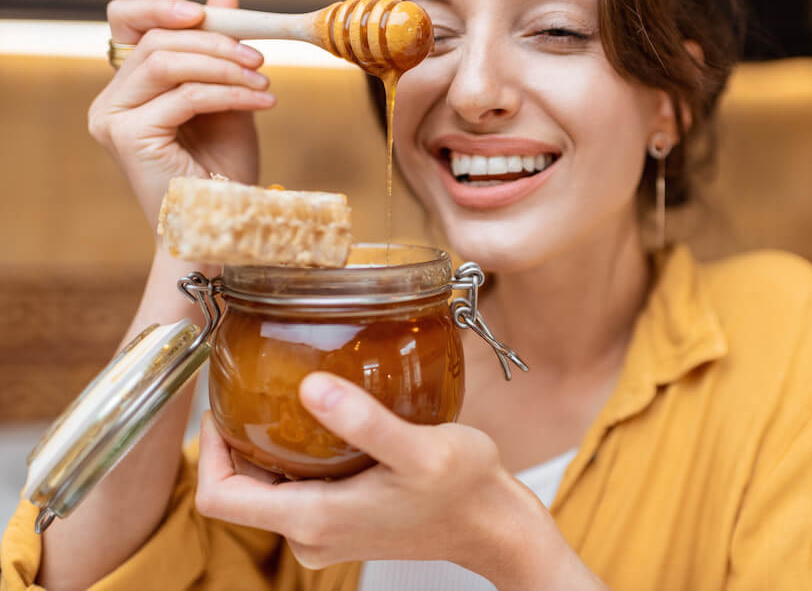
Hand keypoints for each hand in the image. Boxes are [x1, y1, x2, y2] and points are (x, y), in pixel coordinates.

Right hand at [88, 0, 274, 231]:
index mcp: (129, 89)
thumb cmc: (223, 172)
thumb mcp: (228, 99)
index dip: (162, 6)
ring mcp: (114, 119)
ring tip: (264, 84)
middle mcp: (112, 102)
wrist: (223, 228)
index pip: (128, 24)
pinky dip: (230, 94)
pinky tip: (263, 103)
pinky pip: (186, 96)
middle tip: (259, 59)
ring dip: (225, 67)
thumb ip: (220, 51)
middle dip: (215, 42)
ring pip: (167, 63)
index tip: (210, 11)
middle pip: (154, 41)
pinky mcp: (129, 137)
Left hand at [195, 373, 601, 588]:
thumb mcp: (418, 449)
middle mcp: (311, 535)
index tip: (222, 406)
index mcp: (315, 519)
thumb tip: (310, 386)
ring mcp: (326, 532)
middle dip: (237, 441)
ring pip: (270, 488)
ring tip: (288, 397)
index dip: (207, 451)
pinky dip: (298, 457)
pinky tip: (325, 422)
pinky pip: (298, 490)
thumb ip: (363, 422)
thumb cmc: (464, 490)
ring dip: (269, 447)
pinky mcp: (343, 522)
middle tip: (255, 387)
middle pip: (241, 489)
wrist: (494, 526)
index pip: (219, 497)